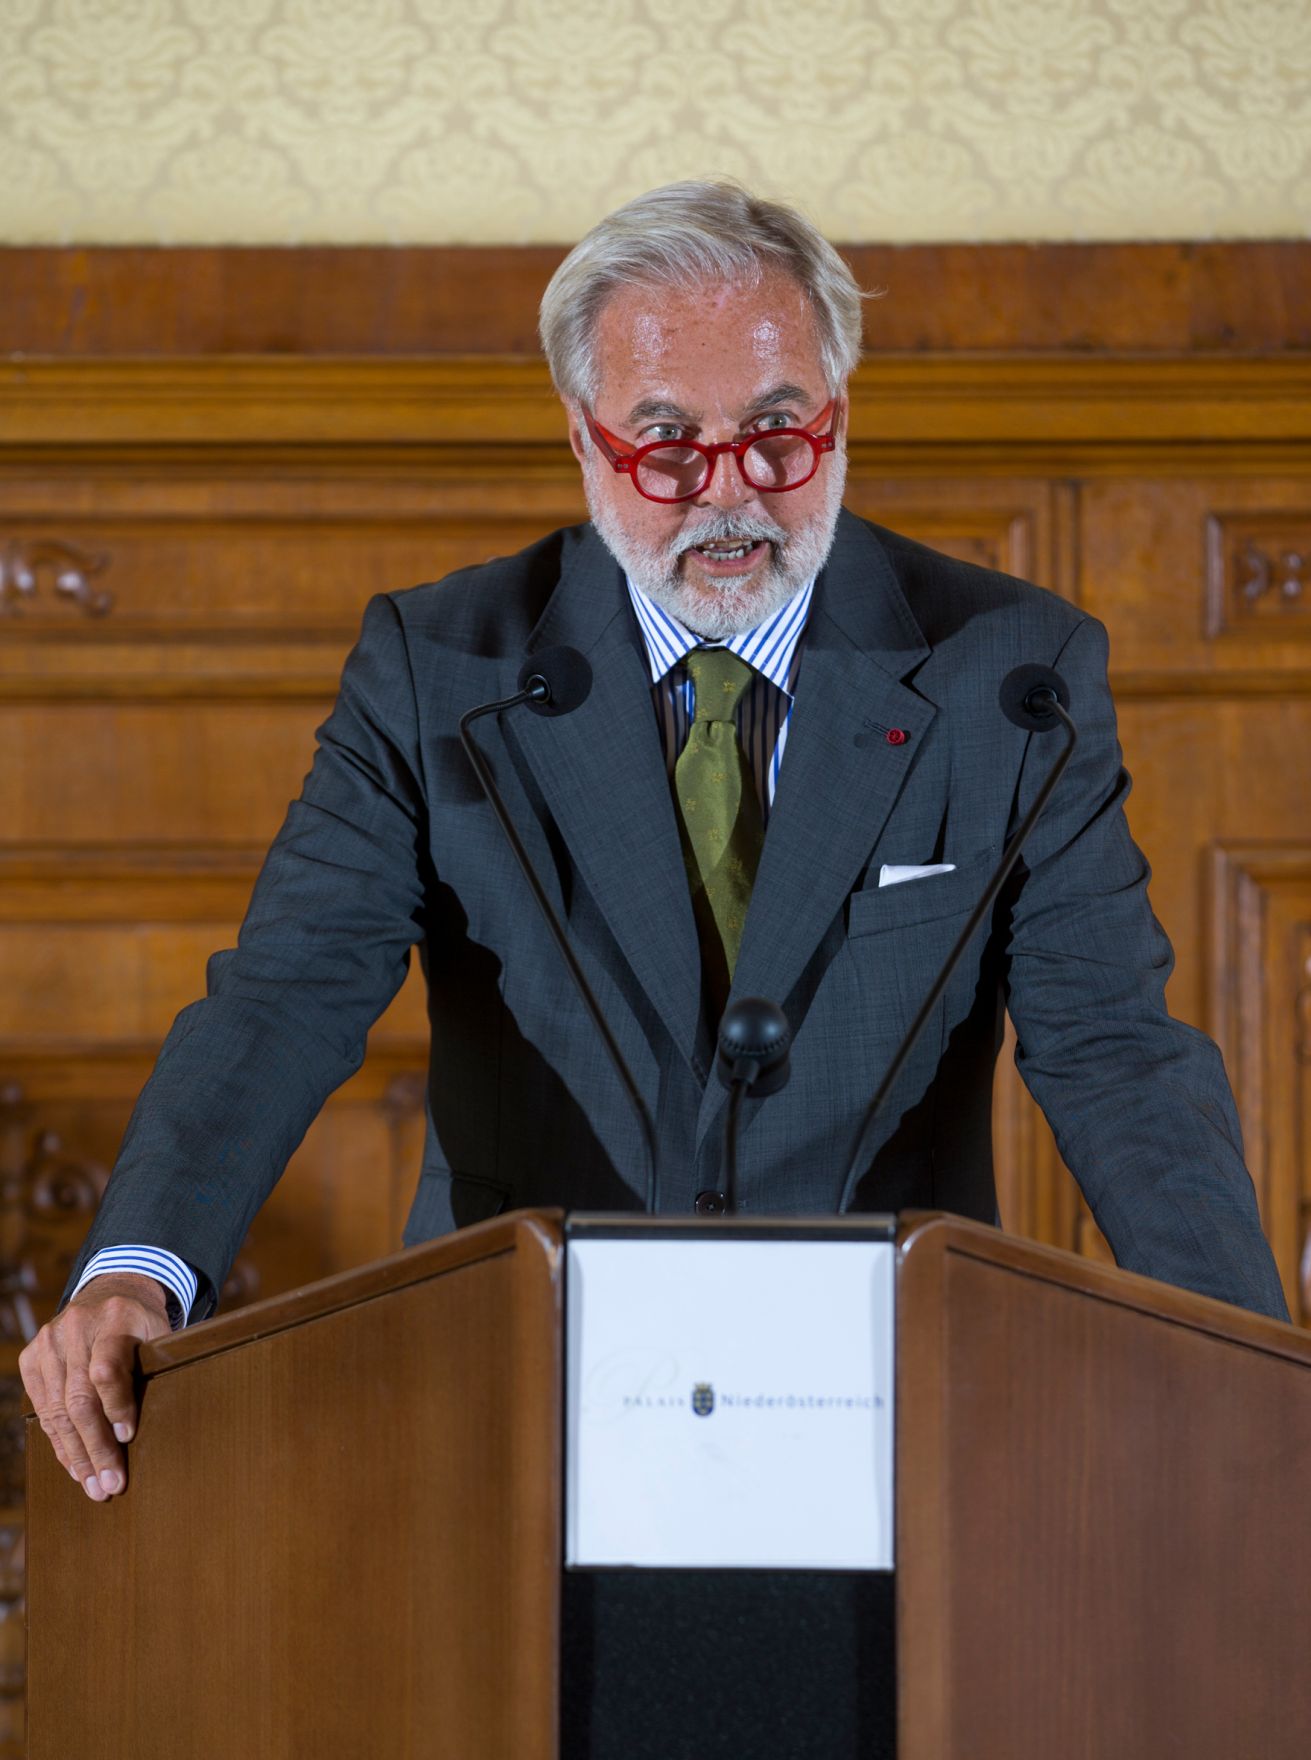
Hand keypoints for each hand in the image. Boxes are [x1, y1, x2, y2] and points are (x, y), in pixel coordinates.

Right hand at [19, 1273, 172, 1501]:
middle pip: (79, 1399)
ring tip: (94, 1486)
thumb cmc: (142, 1323)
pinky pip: (43, 1409)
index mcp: (116, 1318)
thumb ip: (159, 1367)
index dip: (117, 1406)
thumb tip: (158, 1421)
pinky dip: (59, 1442)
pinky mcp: (31, 1358)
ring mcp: (49, 1343)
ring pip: (57, 1411)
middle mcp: (76, 1329)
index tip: (128, 1437)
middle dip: (95, 1448)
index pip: (108, 1368)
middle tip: (111, 1485)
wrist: (109, 1292)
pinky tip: (74, 1466)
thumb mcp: (161, 1332)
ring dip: (76, 1455)